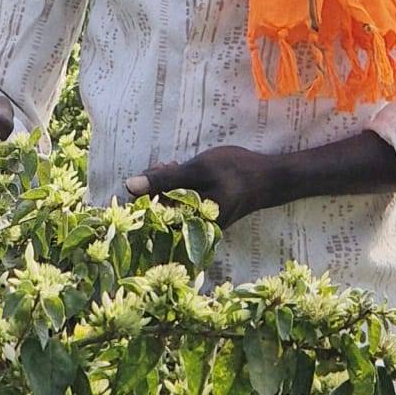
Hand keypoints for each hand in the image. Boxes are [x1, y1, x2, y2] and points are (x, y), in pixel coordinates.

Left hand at [124, 144, 282, 226]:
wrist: (268, 179)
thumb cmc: (234, 172)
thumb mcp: (197, 170)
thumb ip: (163, 180)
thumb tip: (128, 186)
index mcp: (187, 222)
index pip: (149, 215)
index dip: (145, 192)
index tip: (156, 171)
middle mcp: (192, 229)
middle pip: (158, 211)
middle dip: (156, 186)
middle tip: (167, 165)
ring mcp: (199, 224)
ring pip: (169, 206)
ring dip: (166, 185)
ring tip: (174, 166)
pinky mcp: (204, 218)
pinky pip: (181, 205)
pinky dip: (178, 189)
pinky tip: (182, 173)